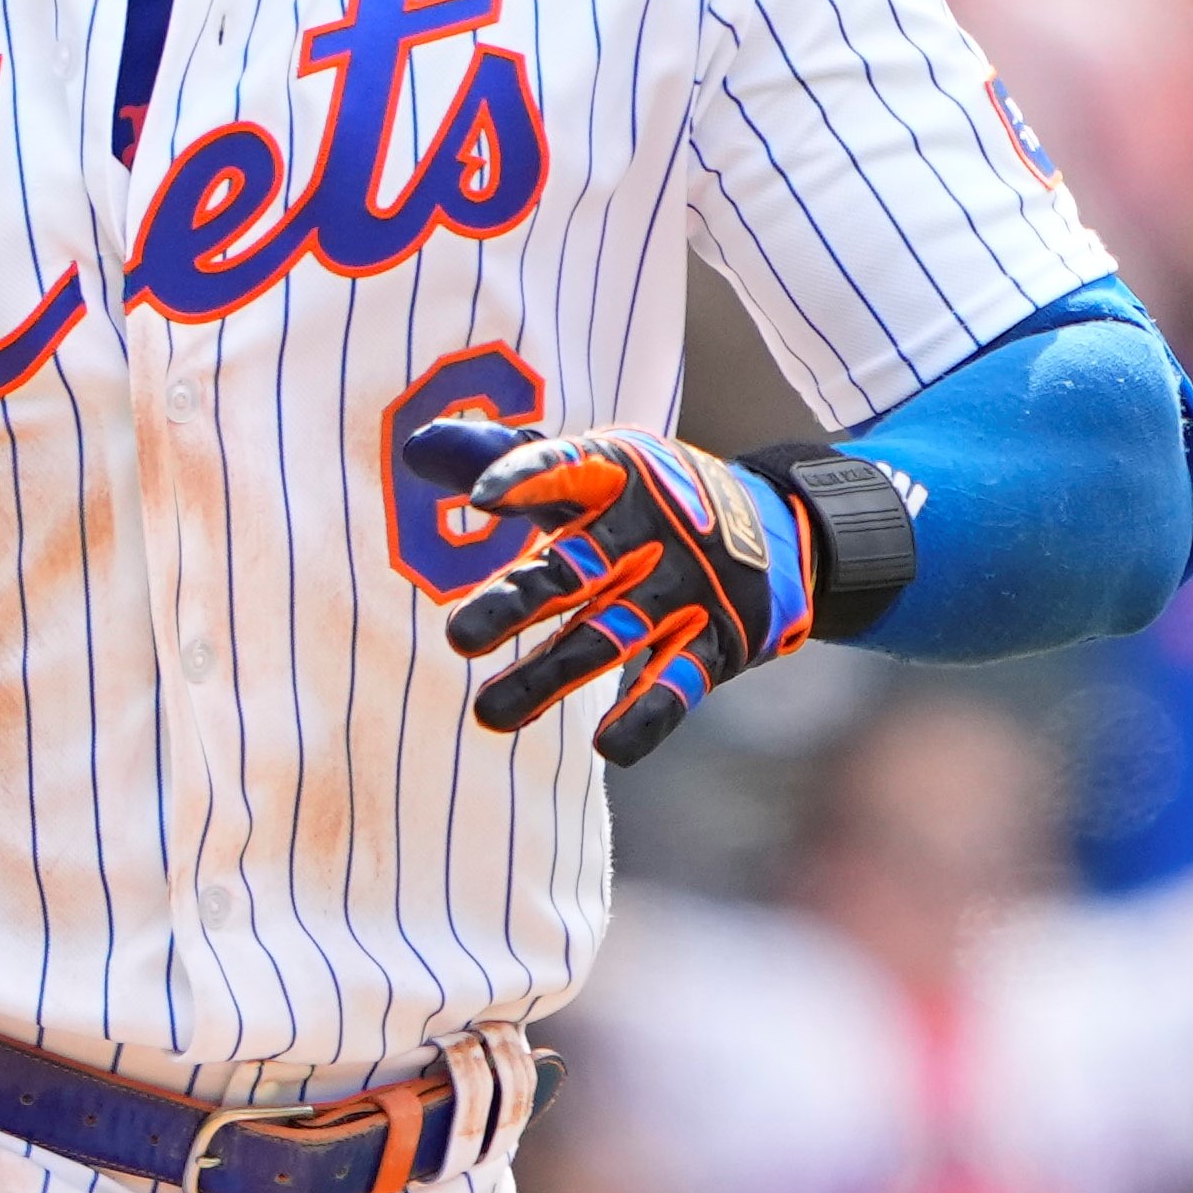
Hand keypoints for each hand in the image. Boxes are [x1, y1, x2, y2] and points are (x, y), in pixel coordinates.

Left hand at [407, 418, 816, 766]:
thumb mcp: (593, 469)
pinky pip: (677, 683)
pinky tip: (609, 744)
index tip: (482, 498)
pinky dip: (647, 714)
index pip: (568, 469)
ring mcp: (684, 588)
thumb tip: (415, 447)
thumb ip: (506, 460)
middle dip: (516, 602)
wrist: (778, 532)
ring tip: (490, 714)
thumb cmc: (650, 501)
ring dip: (550, 676)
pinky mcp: (714, 641)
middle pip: (574, 568)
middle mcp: (649, 530)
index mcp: (616, 477)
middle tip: (457, 638)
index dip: (527, 478)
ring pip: (608, 636)